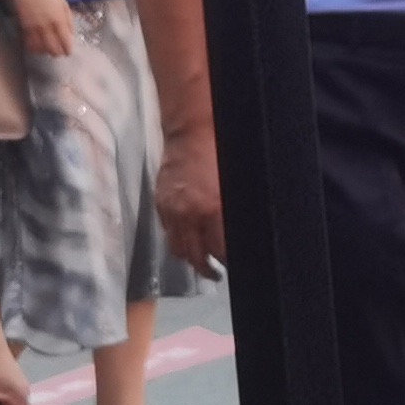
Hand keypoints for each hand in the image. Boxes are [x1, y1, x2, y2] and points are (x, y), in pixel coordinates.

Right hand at [3, 0, 78, 59]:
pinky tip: (37, 45)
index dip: (67, 50)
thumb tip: (70, 34)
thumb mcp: (63, 3)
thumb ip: (68, 19)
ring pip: (40, 49)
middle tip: (59, 52)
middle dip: (58, 52)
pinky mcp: (23, 26)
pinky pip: (28, 43)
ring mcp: (34, 27)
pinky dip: (34, 47)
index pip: (65, 42)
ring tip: (48, 49)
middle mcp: (47, 26)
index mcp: (59, 19)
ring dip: (45, 51)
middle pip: (53, 49)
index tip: (68, 51)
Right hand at [158, 127, 225, 276]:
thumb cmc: (219, 152)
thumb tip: (244, 236)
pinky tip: (189, 239)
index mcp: (212, 209)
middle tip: (218, 273)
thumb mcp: (237, 185)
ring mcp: (171, 210)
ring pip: (177, 249)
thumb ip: (234, 214)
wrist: (191, 131)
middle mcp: (189, 214)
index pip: (220, 250)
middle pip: (195, 256)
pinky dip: (178, 240)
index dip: (228, 261)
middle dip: (208, 269)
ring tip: (203, 262)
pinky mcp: (160, 204)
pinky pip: (167, 233)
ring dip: (190, 259)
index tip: (235, 265)